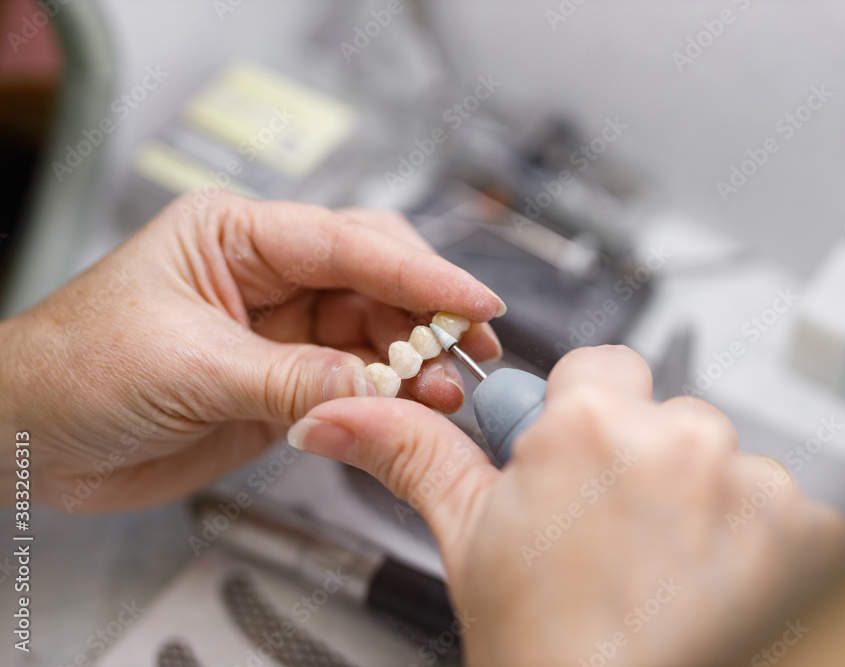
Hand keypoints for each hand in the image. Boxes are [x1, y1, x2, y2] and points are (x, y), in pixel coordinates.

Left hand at [0, 192, 502, 511]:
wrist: (29, 442)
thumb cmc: (76, 371)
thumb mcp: (189, 366)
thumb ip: (291, 378)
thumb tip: (380, 388)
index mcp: (237, 234)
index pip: (347, 243)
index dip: (420, 271)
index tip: (475, 300)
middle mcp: (269, 276)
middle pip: (375, 281)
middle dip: (429, 314)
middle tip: (474, 349)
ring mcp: (282, 332)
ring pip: (373, 335)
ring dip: (415, 362)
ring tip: (448, 390)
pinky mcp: (285, 384)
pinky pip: (353, 384)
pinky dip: (387, 398)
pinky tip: (413, 408)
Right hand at [290, 346, 844, 665]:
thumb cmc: (548, 650)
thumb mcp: (469, 540)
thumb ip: (412, 456)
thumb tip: (341, 416)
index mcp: (593, 424)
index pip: (601, 366)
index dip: (585, 415)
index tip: (577, 459)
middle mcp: (683, 438)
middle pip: (665, 415)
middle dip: (642, 461)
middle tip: (612, 534)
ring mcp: (754, 483)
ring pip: (725, 462)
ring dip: (702, 503)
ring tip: (663, 573)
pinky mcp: (810, 531)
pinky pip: (786, 510)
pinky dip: (757, 542)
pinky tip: (713, 586)